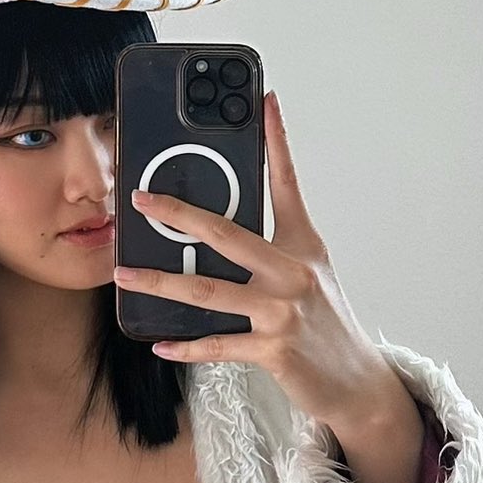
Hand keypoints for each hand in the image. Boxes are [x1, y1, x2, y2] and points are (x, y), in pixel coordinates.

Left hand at [110, 89, 400, 438]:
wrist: (357, 382)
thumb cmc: (327, 327)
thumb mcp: (311, 277)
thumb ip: (275, 251)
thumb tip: (221, 236)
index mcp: (304, 246)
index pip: (286, 183)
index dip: (276, 141)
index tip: (264, 100)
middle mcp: (293, 272)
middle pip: (226, 234)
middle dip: (178, 213)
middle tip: (141, 199)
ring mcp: (282, 311)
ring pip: (208, 292)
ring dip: (160, 283)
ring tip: (125, 276)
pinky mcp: (273, 350)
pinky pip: (218, 345)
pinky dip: (186, 347)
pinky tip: (161, 344)